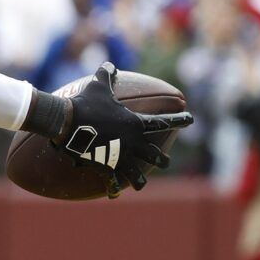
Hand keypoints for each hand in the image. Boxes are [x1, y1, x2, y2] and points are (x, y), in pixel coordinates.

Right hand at [58, 62, 194, 195]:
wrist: (68, 122)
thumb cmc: (85, 103)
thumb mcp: (98, 86)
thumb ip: (106, 76)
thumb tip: (108, 64)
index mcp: (136, 124)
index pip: (164, 121)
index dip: (180, 120)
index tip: (191, 119)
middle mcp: (133, 143)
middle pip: (155, 155)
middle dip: (161, 159)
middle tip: (164, 161)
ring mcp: (120, 157)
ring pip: (137, 174)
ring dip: (139, 180)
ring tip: (140, 184)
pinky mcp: (105, 166)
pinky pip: (112, 181)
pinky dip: (113, 188)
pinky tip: (114, 194)